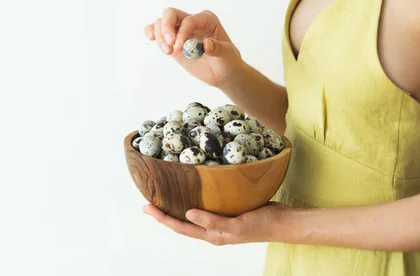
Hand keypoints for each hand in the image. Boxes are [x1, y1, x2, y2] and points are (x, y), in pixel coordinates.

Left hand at [142, 202, 291, 244]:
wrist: (283, 222)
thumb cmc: (262, 224)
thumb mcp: (237, 224)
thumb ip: (213, 221)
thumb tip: (188, 214)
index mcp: (212, 235)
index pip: (181, 227)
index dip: (163, 218)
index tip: (147, 208)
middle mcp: (212, 231)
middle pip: (181, 223)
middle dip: (163, 215)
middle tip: (146, 204)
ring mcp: (219, 222)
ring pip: (191, 217)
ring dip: (175, 209)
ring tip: (162, 199)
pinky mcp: (226, 212)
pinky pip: (204, 209)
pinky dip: (192, 202)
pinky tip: (189, 193)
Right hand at [144, 8, 242, 87]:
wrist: (221, 73)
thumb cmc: (228, 61)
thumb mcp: (228, 56)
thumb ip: (218, 49)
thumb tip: (207, 44)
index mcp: (206, 19)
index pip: (189, 20)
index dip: (182, 33)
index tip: (179, 49)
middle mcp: (191, 21)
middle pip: (171, 14)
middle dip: (166, 27)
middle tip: (169, 45)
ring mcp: (179, 30)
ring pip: (161, 23)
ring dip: (160, 36)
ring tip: (168, 52)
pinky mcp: (171, 41)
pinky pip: (156, 31)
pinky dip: (151, 33)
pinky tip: (150, 38)